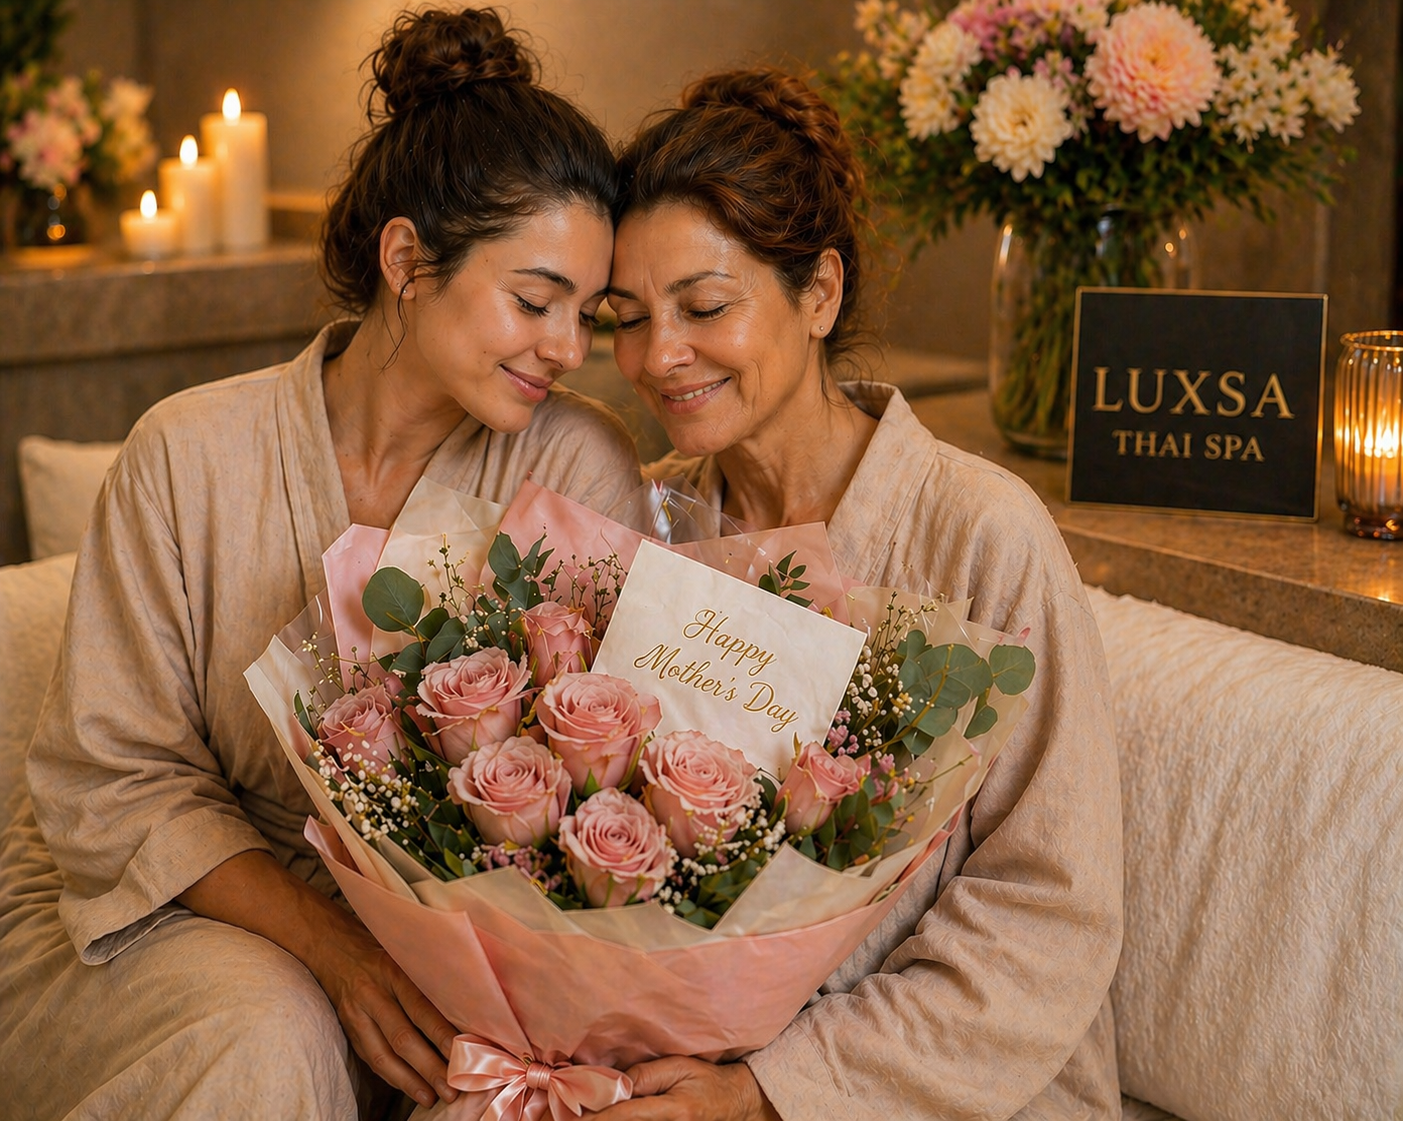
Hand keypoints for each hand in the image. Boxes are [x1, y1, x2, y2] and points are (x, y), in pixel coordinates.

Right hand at [177, 850, 458, 1109]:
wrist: (333, 945)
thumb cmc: (386, 949)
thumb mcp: (409, 953)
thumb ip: (432, 977)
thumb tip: (472, 1008)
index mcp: (397, 970)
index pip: (423, 1007)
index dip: (444, 1034)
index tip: (470, 1053)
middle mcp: (376, 991)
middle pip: (404, 1036)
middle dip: (432, 1065)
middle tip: (457, 1087)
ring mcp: (359, 1011)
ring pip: (387, 1052)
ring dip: (413, 1079)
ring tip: (436, 1096)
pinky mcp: (350, 1026)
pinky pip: (372, 1056)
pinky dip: (394, 1077)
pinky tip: (415, 1090)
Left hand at [586, 1057, 779, 1120]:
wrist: (735, 1103)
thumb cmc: (707, 1081)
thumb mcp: (679, 1067)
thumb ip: (645, 1075)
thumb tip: (615, 1084)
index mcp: (673, 1110)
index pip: (625, 1115)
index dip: (597, 1117)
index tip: (572, 1117)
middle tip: (568, 1116)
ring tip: (578, 1116)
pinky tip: (604, 1118)